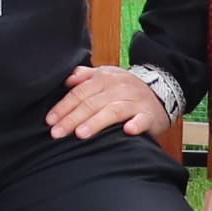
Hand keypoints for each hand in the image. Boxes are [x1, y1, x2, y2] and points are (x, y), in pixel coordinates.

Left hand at [46, 63, 174, 142]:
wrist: (161, 90)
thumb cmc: (125, 88)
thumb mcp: (105, 76)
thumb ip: (85, 76)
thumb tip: (67, 79)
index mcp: (104, 79)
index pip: (79, 93)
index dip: (63, 106)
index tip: (50, 120)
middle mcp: (118, 88)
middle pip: (92, 103)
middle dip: (72, 118)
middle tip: (57, 133)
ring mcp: (135, 101)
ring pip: (113, 110)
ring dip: (96, 122)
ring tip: (81, 134)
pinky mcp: (149, 115)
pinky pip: (142, 119)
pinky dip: (136, 124)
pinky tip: (128, 131)